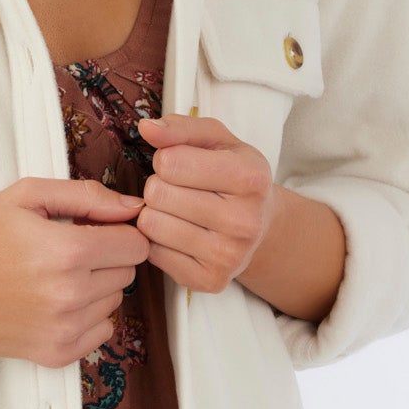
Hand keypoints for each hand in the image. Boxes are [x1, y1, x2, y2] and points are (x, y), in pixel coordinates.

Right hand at [0, 176, 149, 366]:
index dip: (117, 233)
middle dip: (105, 259)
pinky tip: (56, 303)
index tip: (95, 232)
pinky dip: (86, 318)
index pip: (136, 246)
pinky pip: (101, 333)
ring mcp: (63, 328)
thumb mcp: (27, 197)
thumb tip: (133, 208)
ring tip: (55, 278)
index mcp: (68, 251)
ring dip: (95, 289)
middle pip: (127, 274)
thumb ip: (86, 196)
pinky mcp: (55, 352)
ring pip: (114, 302)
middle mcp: (70, 294)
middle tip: (68, 253)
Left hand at [133, 112, 276, 292]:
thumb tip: (146, 128)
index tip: (182, 165)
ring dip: (155, 213)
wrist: (262, 226)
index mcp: (250, 177)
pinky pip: (153, 253)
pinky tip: (178, 234)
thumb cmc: (234, 176)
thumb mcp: (218, 141)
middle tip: (179, 190)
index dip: (166, 159)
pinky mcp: (209, 280)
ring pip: (151, 225)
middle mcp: (244, 220)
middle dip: (159, 186)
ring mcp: (228, 255)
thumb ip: (181, 128)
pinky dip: (157, 241)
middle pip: (157, 193)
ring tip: (177, 211)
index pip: (171, 162)